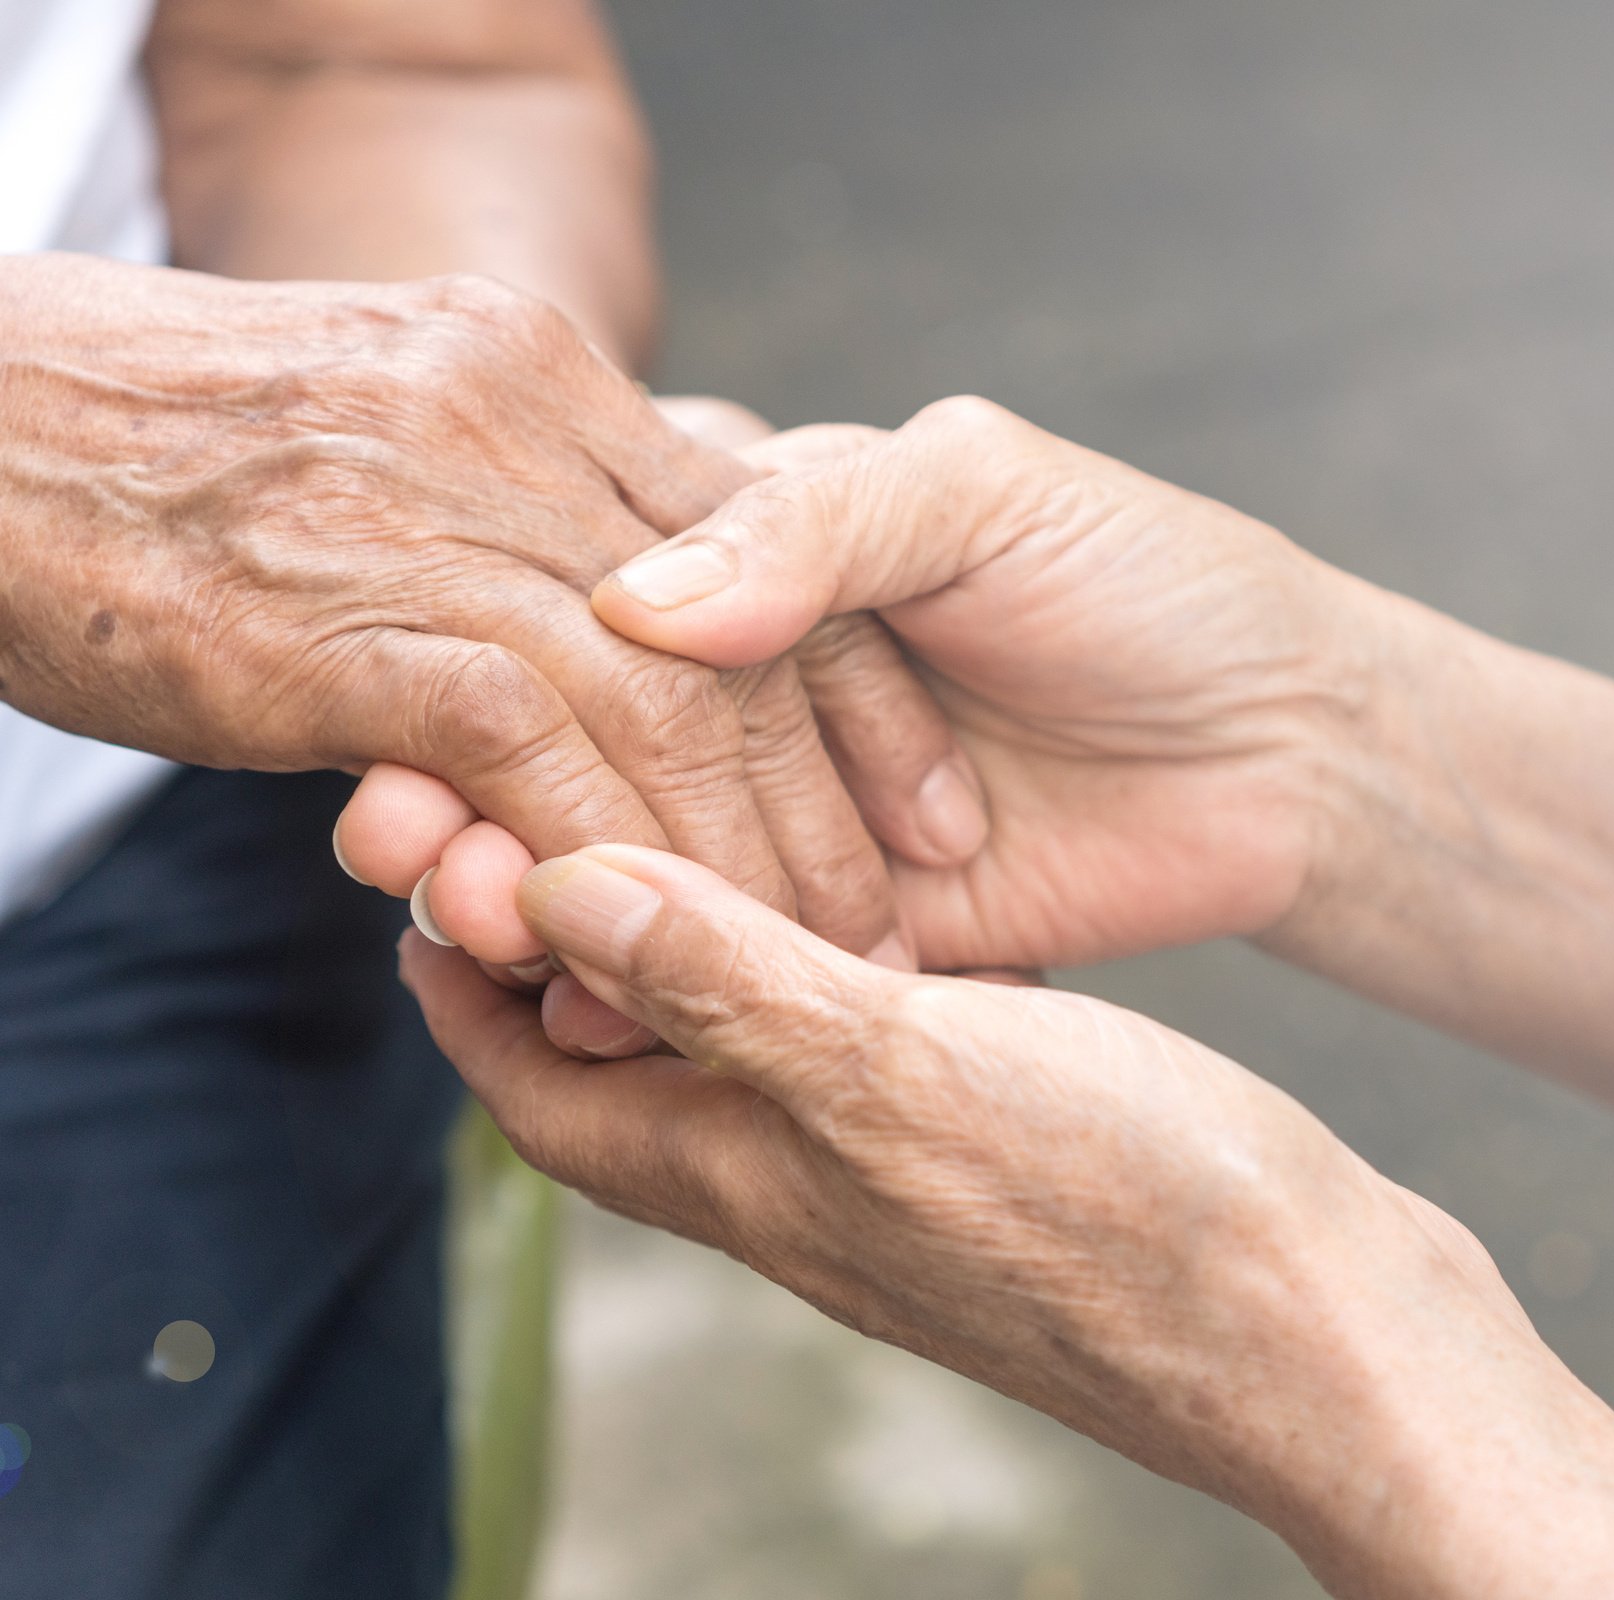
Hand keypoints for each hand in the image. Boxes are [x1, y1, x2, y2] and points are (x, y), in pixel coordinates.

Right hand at [0, 256, 977, 982]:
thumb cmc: (152, 446)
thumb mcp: (377, 427)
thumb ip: (508, 506)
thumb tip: (608, 630)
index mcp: (544, 376)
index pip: (773, 542)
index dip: (865, 689)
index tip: (926, 803)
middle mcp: (523, 430)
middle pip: (748, 642)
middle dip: (834, 805)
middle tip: (887, 930)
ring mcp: (443, 521)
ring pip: (668, 714)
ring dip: (745, 867)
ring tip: (808, 973)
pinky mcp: (358, 624)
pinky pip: (539, 762)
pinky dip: (608, 868)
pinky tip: (646, 956)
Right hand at [347, 395, 1378, 977]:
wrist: (1292, 744)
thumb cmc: (1153, 582)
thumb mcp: (986, 497)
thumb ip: (819, 527)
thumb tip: (636, 597)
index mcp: (768, 554)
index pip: (590, 603)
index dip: (492, 656)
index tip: (403, 719)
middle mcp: (757, 690)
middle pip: (581, 745)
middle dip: (480, 798)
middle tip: (395, 851)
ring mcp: (797, 818)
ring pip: (638, 864)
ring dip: (542, 900)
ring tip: (464, 933)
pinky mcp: (855, 932)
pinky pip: (736, 964)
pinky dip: (660, 991)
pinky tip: (582, 1016)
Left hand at [403, 845, 1613, 1599]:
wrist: (1320, 1321)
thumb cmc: (1123, 1209)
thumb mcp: (900, 1075)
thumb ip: (723, 982)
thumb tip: (546, 885)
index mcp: (739, 1168)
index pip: (523, 1058)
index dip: (455, 939)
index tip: (427, 811)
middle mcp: (787, 1175)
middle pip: (610, 1035)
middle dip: (554, 905)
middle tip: (531, 762)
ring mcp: (884, 1161)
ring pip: (731, 1020)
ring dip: (688, 906)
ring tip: (683, 771)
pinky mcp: (979, 1132)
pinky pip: (844, 1017)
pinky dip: (812, 928)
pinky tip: (855, 853)